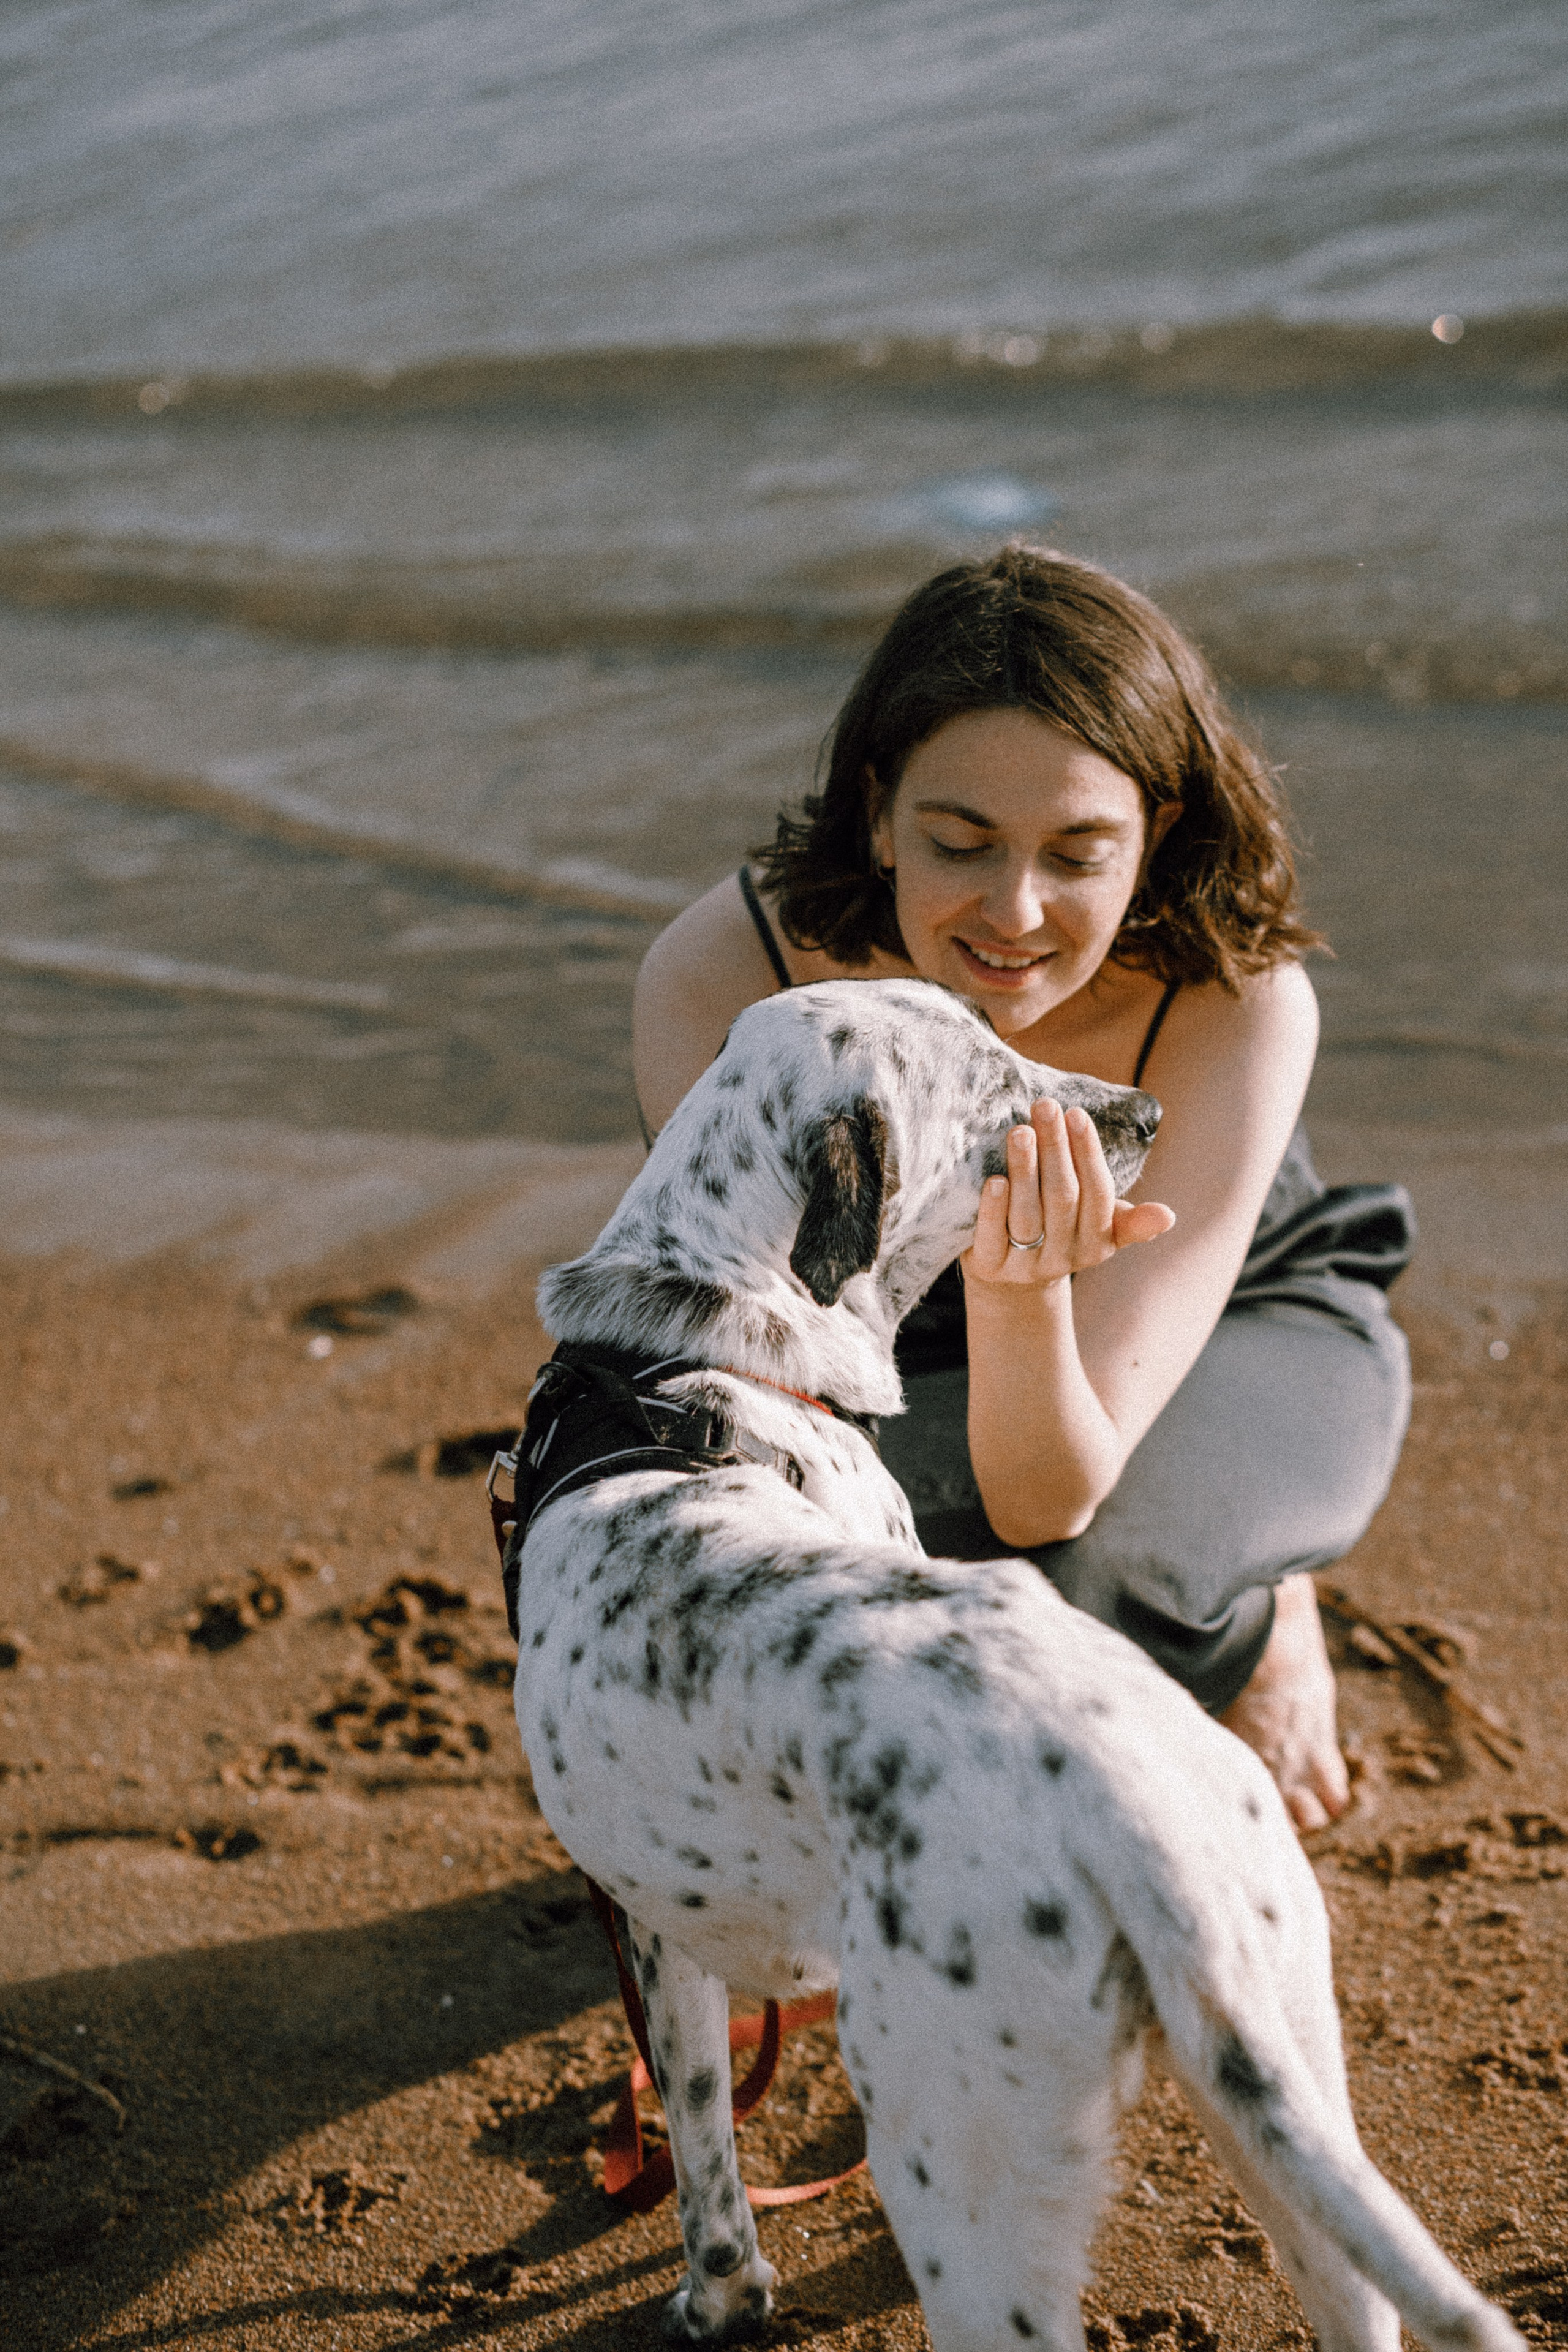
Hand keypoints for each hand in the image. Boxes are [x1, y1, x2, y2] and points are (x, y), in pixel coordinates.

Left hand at [962, 1099, 1174, 1288]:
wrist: (1009, 1279)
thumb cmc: (1059, 1232)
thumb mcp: (1098, 1227)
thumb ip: (1130, 1219)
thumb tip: (1168, 1216)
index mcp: (1096, 1242)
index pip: (1097, 1193)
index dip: (1088, 1153)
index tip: (1076, 1113)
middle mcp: (1063, 1257)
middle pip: (1063, 1198)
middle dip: (1055, 1149)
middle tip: (1045, 1106)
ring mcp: (1025, 1266)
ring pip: (1027, 1216)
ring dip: (1025, 1171)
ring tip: (1020, 1131)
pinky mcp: (990, 1268)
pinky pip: (992, 1240)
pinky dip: (993, 1209)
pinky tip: (994, 1180)